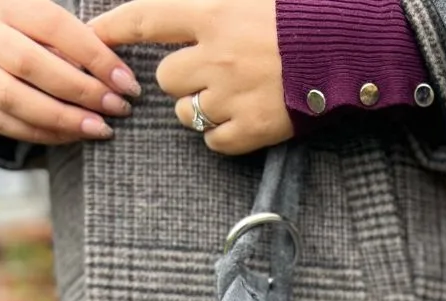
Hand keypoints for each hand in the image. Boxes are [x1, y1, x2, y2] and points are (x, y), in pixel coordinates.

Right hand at [0, 0, 139, 144]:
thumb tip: (120, 77)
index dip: (94, 57)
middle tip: (117, 107)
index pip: (54, 26)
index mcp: (9, 6)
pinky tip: (73, 136)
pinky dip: (44, 134)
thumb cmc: (30, 41)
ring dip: (63, 118)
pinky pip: (5, 124)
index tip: (127, 83)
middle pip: (30, 64)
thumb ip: (77, 44)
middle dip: (80, 90)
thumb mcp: (48, 29)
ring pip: (14, 98)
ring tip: (100, 128)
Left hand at [90, 0, 292, 155]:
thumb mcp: (254, 0)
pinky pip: (215, 142)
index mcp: (215, 12)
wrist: (350, 53)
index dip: (114, 28)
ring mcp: (234, 95)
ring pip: (187, 114)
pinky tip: (242, 123)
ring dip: (199, 110)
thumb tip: (187, 23)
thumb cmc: (305, 20)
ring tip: (230, 101)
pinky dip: (222, 136)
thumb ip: (214, 12)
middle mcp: (216, 55)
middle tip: (207, 78)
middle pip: (165, 78)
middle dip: (179, 81)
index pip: (147, 18)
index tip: (94, 37)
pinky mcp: (253, 129)